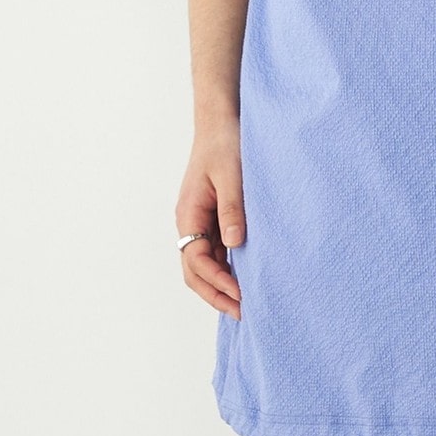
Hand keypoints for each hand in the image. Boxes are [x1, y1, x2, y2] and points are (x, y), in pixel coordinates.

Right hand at [175, 128, 244, 320]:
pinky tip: (245, 277)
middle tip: (243, 313)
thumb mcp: (232, 175)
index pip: (196, 261)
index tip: (241, 293)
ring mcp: (200, 221)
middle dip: (216, 294)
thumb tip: (233, 244)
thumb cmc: (226, 144)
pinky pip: (215, 250)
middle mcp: (190, 222)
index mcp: (189, 214)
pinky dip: (227, 268)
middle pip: (195, 270)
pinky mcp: (213, 217)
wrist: (222, 121)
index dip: (217, 281)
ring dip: (221, 284)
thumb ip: (232, 209)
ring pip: (205, 264)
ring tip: (246, 304)